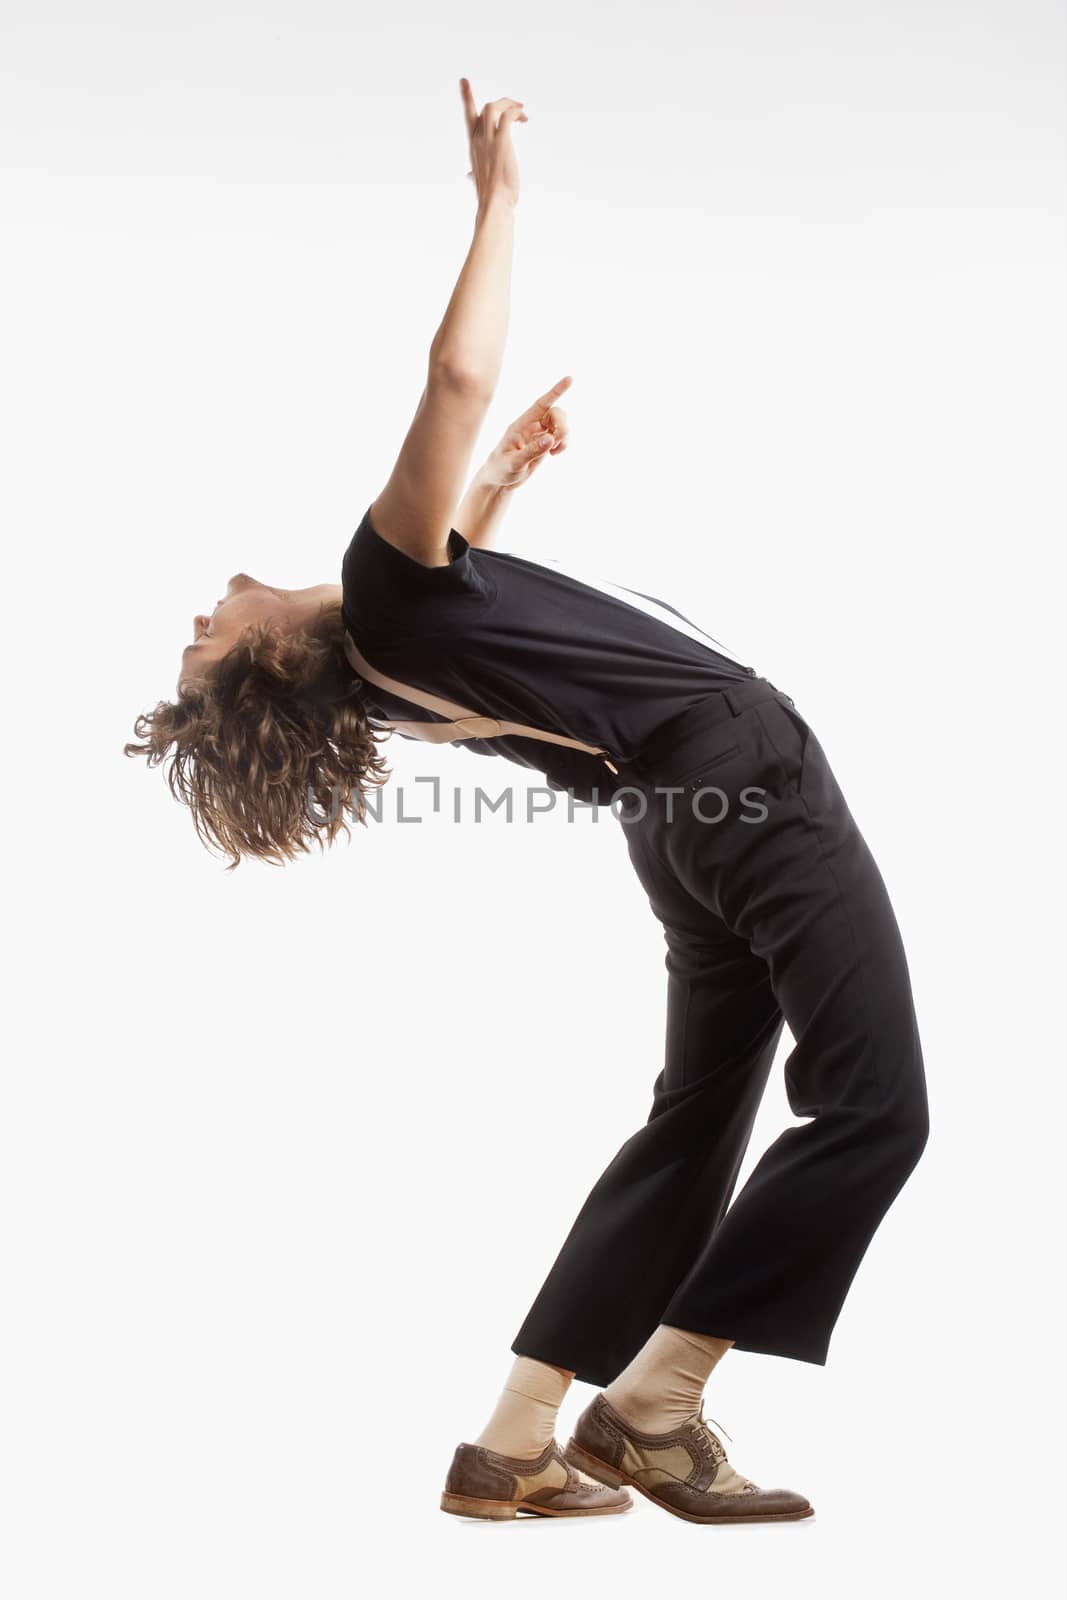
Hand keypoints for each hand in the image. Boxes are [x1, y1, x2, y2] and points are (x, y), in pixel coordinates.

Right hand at [460, 78, 527, 207]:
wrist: (494, 203)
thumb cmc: (489, 196)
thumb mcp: (479, 181)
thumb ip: (473, 174)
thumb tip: (468, 176)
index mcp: (473, 146)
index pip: (468, 116)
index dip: (466, 98)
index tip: (464, 81)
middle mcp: (478, 139)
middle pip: (481, 108)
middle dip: (498, 101)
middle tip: (516, 104)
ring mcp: (488, 140)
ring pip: (493, 107)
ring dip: (508, 104)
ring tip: (522, 112)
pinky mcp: (502, 141)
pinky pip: (507, 115)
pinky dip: (515, 112)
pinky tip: (524, 118)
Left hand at [480, 375, 572, 490]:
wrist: (499, 481)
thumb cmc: (500, 469)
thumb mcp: (514, 463)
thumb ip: (532, 451)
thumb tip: (551, 438)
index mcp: (521, 425)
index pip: (541, 404)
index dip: (555, 392)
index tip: (570, 379)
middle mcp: (531, 425)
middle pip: (556, 413)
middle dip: (562, 427)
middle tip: (558, 443)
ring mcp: (539, 433)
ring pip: (561, 423)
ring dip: (564, 436)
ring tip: (555, 451)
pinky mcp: (545, 442)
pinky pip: (562, 436)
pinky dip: (564, 443)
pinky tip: (555, 454)